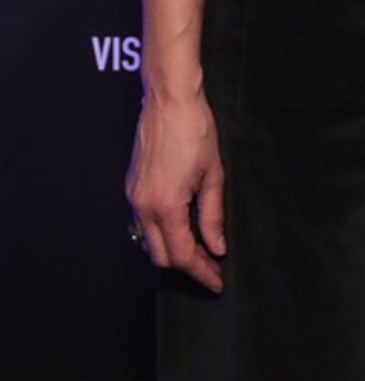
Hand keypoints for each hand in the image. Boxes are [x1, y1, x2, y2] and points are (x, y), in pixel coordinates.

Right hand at [126, 89, 225, 291]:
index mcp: (165, 205)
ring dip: (173, 250)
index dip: (201, 272)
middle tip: (212, 266)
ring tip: (201, 248)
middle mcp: (143, 205)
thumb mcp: (213, 175)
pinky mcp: (133, 186)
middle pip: (161, 256)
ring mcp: (134, 196)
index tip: (216, 281)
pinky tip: (183, 227)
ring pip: (150, 241)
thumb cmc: (194, 129)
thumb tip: (216, 245)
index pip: (182, 254)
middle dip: (187, 266)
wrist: (170, 99)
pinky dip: (163, 233)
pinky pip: (144, 222)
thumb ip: (212, 215)